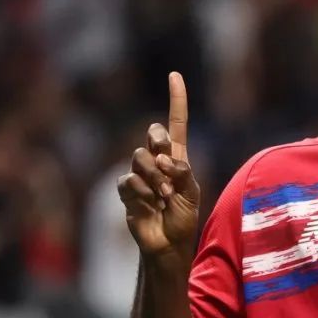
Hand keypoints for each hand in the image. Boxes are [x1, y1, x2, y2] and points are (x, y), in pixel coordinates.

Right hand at [117, 72, 200, 257]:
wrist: (168, 242)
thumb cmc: (183, 216)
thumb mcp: (191, 192)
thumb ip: (181, 172)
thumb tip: (164, 158)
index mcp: (177, 157)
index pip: (177, 123)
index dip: (176, 100)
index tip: (175, 75)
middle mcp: (157, 160)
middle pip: (154, 134)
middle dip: (161, 146)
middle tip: (168, 169)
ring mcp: (140, 173)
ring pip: (140, 157)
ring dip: (155, 178)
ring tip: (163, 197)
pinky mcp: (126, 189)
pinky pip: (128, 179)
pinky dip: (142, 192)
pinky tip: (149, 203)